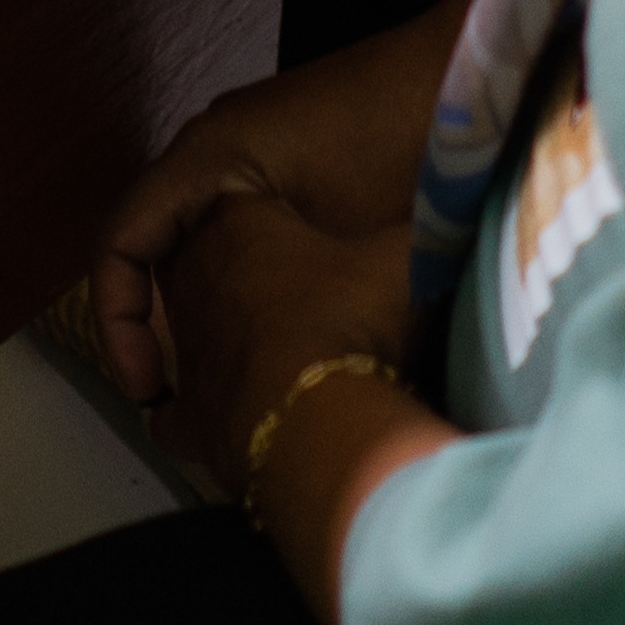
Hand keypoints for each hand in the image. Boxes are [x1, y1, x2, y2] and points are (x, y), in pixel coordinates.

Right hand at [85, 0, 470, 405]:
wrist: (469, 79)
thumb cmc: (408, 144)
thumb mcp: (348, 242)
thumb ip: (294, 307)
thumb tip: (264, 389)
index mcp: (207, 156)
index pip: (120, 243)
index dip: (120, 324)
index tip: (149, 386)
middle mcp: (213, 150)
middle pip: (152, 248)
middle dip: (157, 328)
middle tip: (179, 402)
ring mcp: (252, 154)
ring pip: (197, 243)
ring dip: (199, 309)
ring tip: (225, 380)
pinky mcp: (291, 165)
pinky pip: (240, 232)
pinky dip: (241, 286)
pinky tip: (282, 330)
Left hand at [163, 197, 448, 624]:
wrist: (323, 421)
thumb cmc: (355, 322)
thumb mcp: (406, 256)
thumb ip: (425, 222)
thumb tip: (451, 203)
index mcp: (232, 221)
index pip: (238, 201)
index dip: (276, 221)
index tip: (314, 237)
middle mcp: (193, 278)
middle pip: (209, 262)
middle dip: (245, 274)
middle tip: (304, 294)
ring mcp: (185, 351)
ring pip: (190, 333)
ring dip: (225, 340)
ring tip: (278, 354)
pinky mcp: (188, 420)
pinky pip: (173, 414)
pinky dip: (189, 418)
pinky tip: (224, 422)